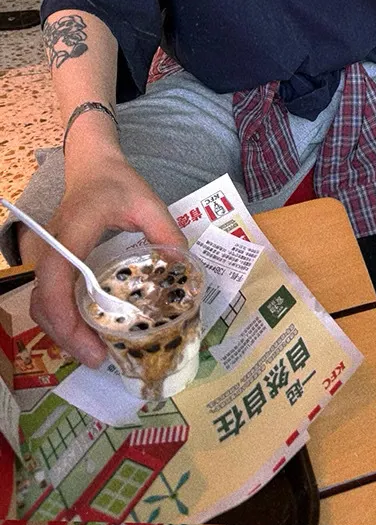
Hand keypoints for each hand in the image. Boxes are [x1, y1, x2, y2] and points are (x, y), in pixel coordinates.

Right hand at [28, 157, 185, 367]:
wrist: (93, 165)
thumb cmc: (118, 183)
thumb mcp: (149, 202)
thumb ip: (167, 233)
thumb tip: (183, 271)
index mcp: (74, 231)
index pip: (56, 278)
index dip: (65, 315)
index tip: (89, 342)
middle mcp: (52, 246)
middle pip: (43, 301)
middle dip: (66, 335)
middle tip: (98, 358)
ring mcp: (49, 255)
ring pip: (43, 303)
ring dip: (64, 331)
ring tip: (96, 351)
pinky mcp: (54, 262)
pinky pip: (50, 296)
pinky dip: (64, 319)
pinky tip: (89, 331)